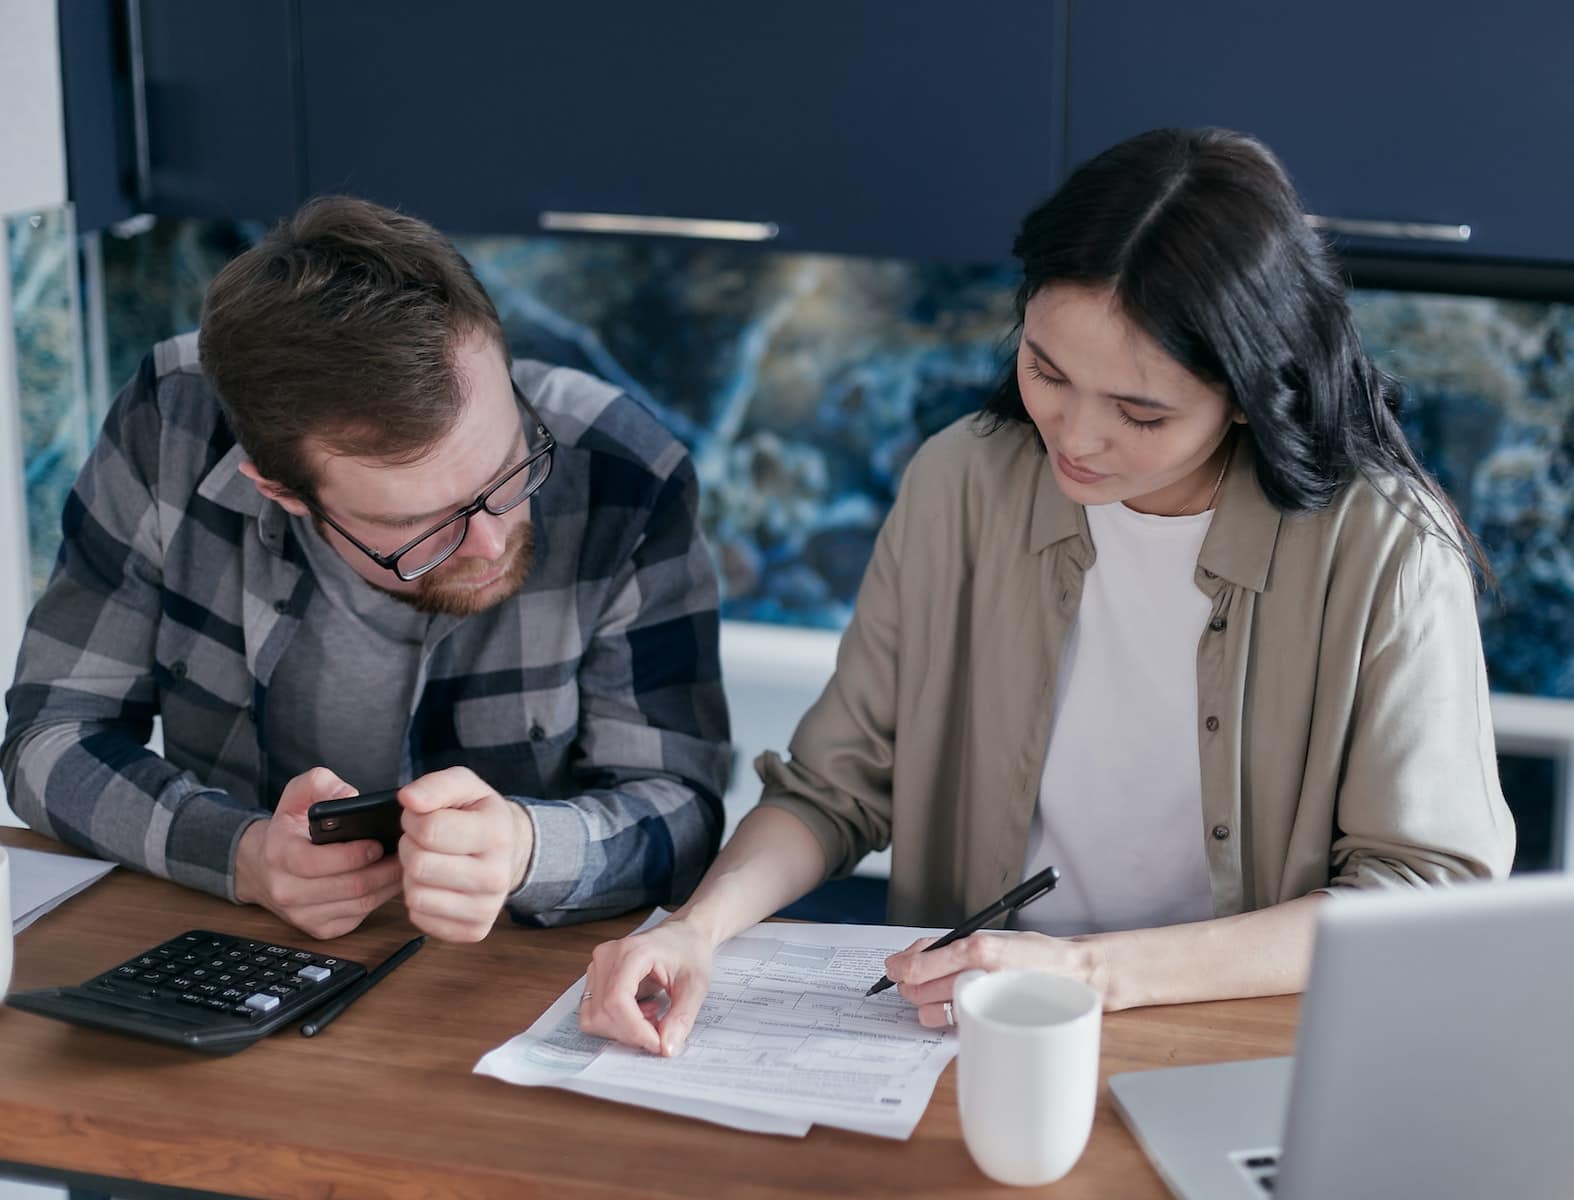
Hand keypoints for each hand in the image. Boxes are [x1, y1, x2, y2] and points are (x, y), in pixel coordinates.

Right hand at [234, 767, 403, 939]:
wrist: (263, 868)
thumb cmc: (289, 829)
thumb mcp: (297, 795)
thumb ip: (321, 783)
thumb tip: (348, 796)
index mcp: (280, 855)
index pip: (317, 863)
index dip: (353, 855)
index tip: (378, 843)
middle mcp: (287, 890)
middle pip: (348, 887)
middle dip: (383, 870)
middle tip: (407, 853)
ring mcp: (303, 914)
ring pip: (359, 904)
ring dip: (388, 885)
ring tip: (405, 864)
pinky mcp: (320, 929)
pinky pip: (359, 916)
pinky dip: (381, 899)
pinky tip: (391, 881)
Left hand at [397, 766, 532, 942]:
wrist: (510, 850)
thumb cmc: (479, 815)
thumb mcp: (463, 786)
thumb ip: (434, 785)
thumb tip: (408, 799)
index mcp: (497, 832)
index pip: (430, 829)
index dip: (413, 820)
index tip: (421, 817)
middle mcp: (497, 875)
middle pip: (420, 865)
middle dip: (410, 848)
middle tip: (425, 842)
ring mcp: (488, 907)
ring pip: (416, 895)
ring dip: (413, 876)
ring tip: (431, 862)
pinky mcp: (475, 930)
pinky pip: (420, 918)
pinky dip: (421, 900)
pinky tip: (437, 885)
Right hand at [579, 917, 715, 1055]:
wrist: (683, 934)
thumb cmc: (689, 951)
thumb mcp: (696, 984)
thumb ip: (682, 1017)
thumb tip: (666, 1047)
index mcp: (632, 952)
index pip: (617, 1001)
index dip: (635, 1030)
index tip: (658, 1044)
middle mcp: (607, 957)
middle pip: (602, 1013)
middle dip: (631, 1034)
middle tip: (659, 1033)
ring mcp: (598, 966)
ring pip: (593, 1017)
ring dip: (622, 1030)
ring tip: (651, 1017)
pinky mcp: (596, 978)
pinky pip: (594, 1013)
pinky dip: (616, 1023)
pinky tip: (641, 1012)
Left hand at [882, 931, 1107, 1027]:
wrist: (1073, 973)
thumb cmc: (1032, 954)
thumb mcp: (992, 936)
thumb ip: (954, 945)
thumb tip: (916, 954)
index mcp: (978, 945)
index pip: (924, 959)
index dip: (902, 965)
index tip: (892, 967)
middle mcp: (979, 973)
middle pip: (922, 985)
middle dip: (908, 985)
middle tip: (905, 983)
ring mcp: (985, 998)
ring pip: (932, 1008)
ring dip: (922, 1005)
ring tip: (924, 999)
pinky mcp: (992, 1018)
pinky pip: (954, 1022)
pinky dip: (943, 1016)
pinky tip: (944, 1009)